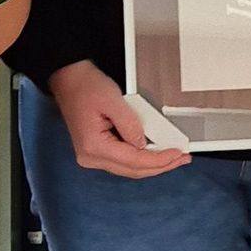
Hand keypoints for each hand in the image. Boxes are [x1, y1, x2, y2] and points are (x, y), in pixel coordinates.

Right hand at [48, 60, 189, 178]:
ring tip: (173, 157)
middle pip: (133, 170)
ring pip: (129, 169)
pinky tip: (155, 154)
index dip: (159, 159)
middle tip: (181, 159)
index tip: (177, 154)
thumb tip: (144, 144)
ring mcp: (92, 156)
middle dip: (160, 166)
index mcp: (93, 147)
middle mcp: (91, 157)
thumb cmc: (86, 86)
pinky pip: (123, 161)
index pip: (134, 161)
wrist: (69, 80)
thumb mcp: (113, 100)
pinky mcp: (96, 151)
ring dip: (152, 164)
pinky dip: (141, 159)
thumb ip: (130, 124)